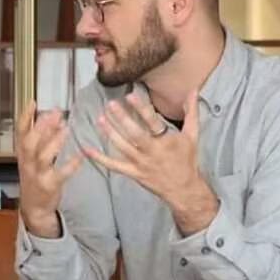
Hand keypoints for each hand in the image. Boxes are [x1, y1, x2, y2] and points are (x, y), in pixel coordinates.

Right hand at [15, 100, 84, 238]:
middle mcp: (27, 162)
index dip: (25, 117)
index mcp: (23, 153)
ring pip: (42, 156)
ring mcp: (37, 174)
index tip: (33, 102)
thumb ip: (42, 138)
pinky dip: (70, 165)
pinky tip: (80, 156)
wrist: (34, 207)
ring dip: (54, 142)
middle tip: (55, 113)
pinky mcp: (49, 185)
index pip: (20, 132)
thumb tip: (52, 117)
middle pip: (29, 142)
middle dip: (41, 127)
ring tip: (66, 129)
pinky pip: (60, 174)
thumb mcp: (33, 157)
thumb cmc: (35, 177)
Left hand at [83, 90, 218, 234]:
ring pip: (123, 147)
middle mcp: (152, 152)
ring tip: (100, 118)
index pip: (153, 122)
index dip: (141, 109)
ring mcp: (141, 163)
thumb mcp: (192, 135)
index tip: (130, 96)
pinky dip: (99, 158)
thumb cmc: (187, 159)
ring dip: (110, 133)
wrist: (183, 188)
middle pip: (135, 134)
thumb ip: (191, 112)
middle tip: (111, 104)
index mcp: (166, 141)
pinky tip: (86, 148)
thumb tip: (193, 90)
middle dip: (122, 119)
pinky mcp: (133, 173)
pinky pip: (114, 166)